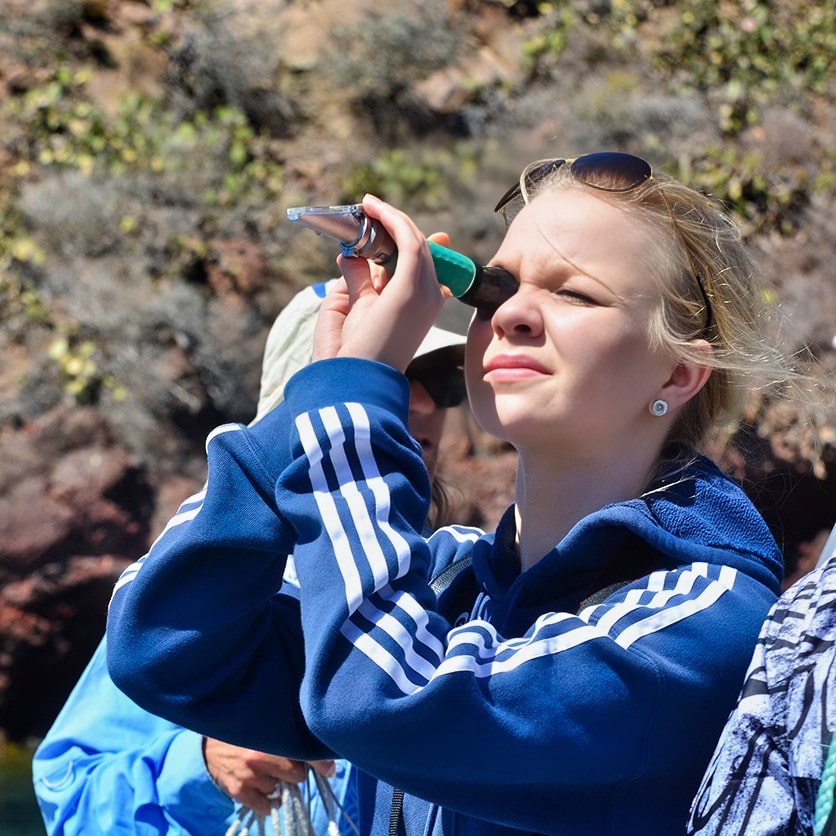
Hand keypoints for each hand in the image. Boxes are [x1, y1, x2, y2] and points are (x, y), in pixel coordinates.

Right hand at [203, 737, 334, 815]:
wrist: (207, 745)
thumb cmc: (244, 732)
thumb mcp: (266, 725)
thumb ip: (290, 733)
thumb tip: (322, 754)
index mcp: (270, 734)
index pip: (303, 751)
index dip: (320, 762)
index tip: (330, 769)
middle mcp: (260, 755)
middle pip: (296, 774)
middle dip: (296, 771)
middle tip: (286, 763)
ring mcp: (249, 775)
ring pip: (281, 790)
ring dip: (279, 784)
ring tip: (268, 771)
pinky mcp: (239, 791)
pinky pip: (266, 806)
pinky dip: (268, 801)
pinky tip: (262, 786)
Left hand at [313, 195, 444, 370]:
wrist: (358, 376)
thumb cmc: (357, 352)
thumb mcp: (357, 307)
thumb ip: (358, 279)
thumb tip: (350, 253)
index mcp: (421, 305)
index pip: (420, 262)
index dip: (403, 237)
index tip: (380, 220)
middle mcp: (429, 297)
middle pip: (419, 247)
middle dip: (393, 224)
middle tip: (369, 208)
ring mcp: (426, 292)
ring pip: (415, 239)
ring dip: (390, 217)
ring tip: (367, 204)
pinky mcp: (413, 286)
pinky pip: (409, 239)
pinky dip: (391, 219)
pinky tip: (372, 208)